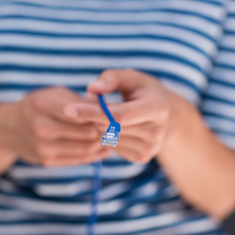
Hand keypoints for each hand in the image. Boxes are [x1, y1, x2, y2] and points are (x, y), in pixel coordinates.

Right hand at [0, 86, 110, 166]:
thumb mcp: (56, 94)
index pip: (82, 112)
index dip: (102, 114)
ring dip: (103, 143)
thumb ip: (81, 100)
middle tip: (118, 126)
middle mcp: (40, 126)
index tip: (115, 111)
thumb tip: (110, 108)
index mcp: (43, 103)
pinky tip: (103, 147)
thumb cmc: (40, 105)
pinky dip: (95, 154)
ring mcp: (42, 147)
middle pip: (87, 133)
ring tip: (113, 136)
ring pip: (87, 149)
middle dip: (105, 130)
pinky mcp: (46, 161)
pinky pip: (79, 160)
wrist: (9, 127)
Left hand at [64, 69, 180, 163]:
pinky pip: (110, 148)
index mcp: (157, 107)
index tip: (68, 109)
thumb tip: (91, 89)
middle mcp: (157, 131)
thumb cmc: (142, 91)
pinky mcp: (142, 158)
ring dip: (98, 125)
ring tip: (109, 112)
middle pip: (110, 128)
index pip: (118, 115)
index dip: (92, 112)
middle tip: (94, 102)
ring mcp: (151, 148)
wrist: (165, 114)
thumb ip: (111, 78)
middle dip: (93, 115)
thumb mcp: (131, 77)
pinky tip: (115, 127)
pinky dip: (106, 136)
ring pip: (107, 139)